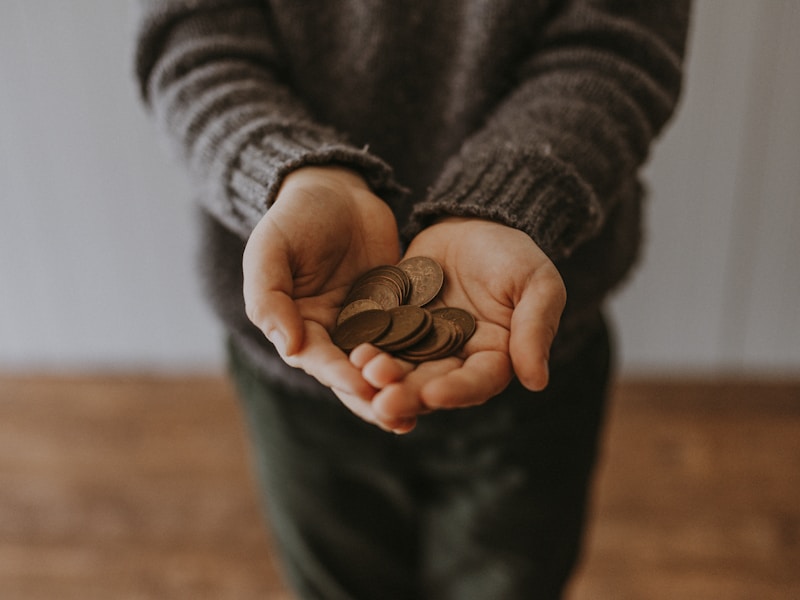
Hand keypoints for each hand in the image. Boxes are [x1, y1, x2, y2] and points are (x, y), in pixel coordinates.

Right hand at [242, 166, 400, 426]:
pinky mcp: (396, 311)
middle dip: (374, 396)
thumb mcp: (271, 249)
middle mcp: (332, 334)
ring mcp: (366, 325)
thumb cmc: (295, 217)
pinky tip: (445, 372)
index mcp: (297, 326)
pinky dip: (422, 357)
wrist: (336, 189)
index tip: (362, 386)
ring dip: (400, 387)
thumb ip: (270, 297)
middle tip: (399, 417)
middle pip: (352, 374)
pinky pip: (409, 337)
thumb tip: (290, 347)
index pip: (318, 359)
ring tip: (423, 409)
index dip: (338, 374)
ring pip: (384, 364)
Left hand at [350, 217, 565, 431]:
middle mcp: (455, 359)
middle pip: (432, 384)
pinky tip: (351, 351)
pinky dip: (366, 347)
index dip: (456, 391)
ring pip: (401, 368)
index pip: (477, 382)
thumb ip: (535, 329)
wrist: (471, 222)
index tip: (434, 394)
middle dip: (408, 394)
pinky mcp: (393, 324)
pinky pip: (378, 339)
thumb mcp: (537, 284)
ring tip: (364, 373)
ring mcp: (420, 343)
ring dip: (382, 376)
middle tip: (383, 402)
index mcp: (494, 357)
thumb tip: (537, 382)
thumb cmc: (513, 253)